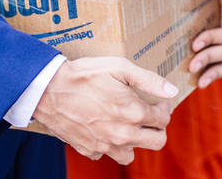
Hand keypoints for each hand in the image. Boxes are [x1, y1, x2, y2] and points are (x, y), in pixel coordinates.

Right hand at [32, 57, 176, 163]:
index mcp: (133, 113)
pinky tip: (105, 128)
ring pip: (131, 155)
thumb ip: (150, 80)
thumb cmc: (86, 75)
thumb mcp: (121, 67)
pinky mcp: (88, 149)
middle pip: (156, 142)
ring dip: (134, 141)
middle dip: (157, 129)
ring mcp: (104, 145)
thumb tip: (172, 91)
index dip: (164, 109)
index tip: (158, 103)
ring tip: (129, 125)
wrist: (49, 90)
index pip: (164, 120)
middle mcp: (122, 134)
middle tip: (149, 116)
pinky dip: (109, 145)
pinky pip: (106, 154)